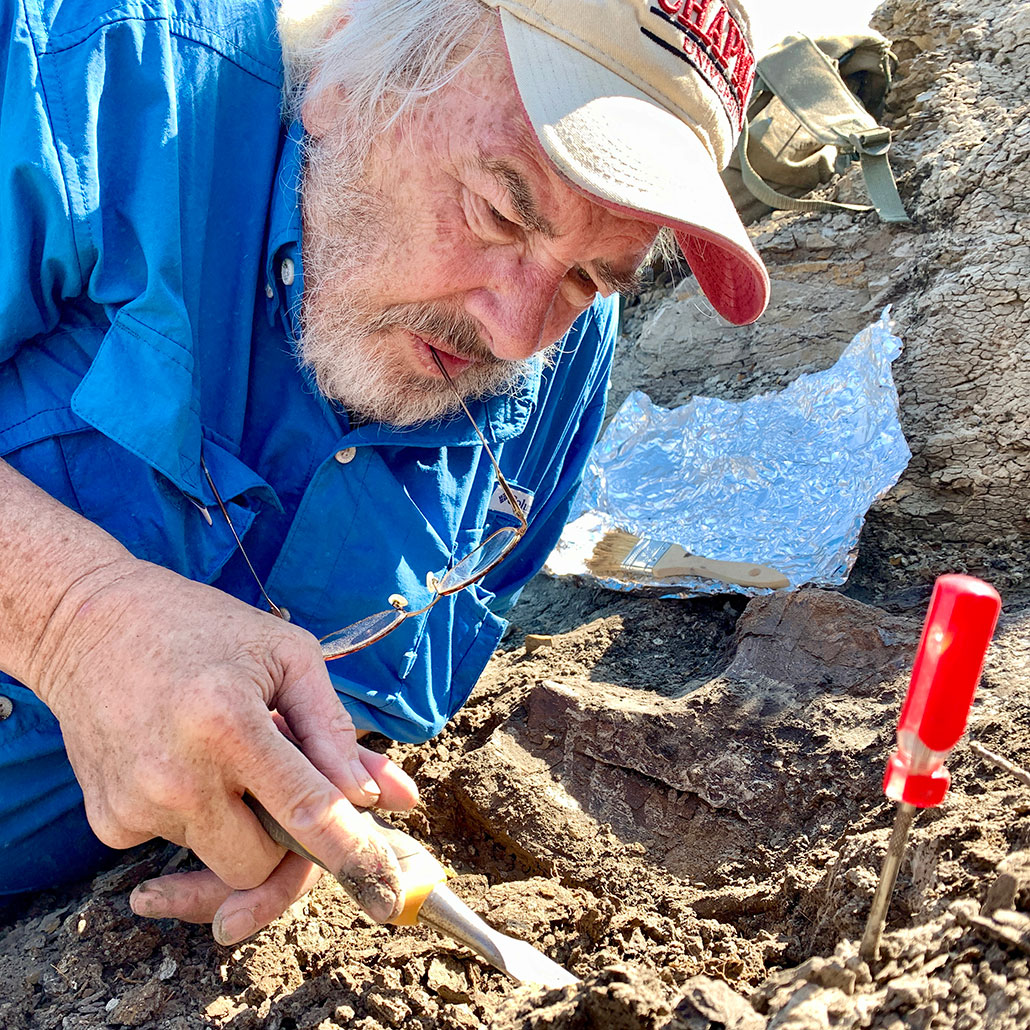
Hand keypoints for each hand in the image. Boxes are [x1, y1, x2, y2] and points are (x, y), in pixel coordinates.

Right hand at [30, 558, 418, 939]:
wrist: (87, 623)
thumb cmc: (201, 627)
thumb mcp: (286, 656)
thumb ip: (337, 732)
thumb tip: (391, 797)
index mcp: (228, 724)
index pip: (305, 811)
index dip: (351, 850)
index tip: (384, 882)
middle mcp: (177, 776)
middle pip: (258, 865)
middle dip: (284, 842)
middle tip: (285, 789)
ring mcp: (135, 805)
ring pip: (219, 857)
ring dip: (239, 821)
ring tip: (227, 752)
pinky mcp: (106, 821)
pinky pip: (177, 842)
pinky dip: (197, 812)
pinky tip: (183, 757)